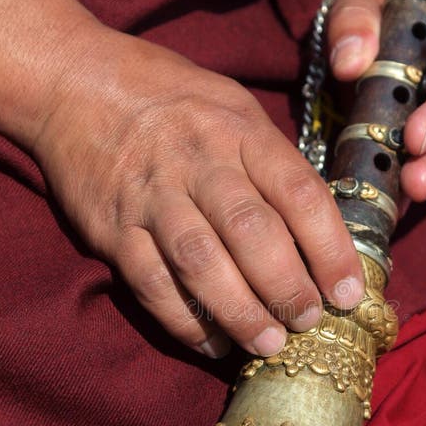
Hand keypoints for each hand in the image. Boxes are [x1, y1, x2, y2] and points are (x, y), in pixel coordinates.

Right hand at [32, 23, 364, 357]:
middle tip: (307, 322)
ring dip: (240, 312)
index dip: (331, 249)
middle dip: (287, 288)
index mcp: (240, 131)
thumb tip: (322, 230)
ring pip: (201, 262)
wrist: (76, 81)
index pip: (299, 193)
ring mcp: (152, 196)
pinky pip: (151, 282)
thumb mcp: (234, 107)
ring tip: (268, 344)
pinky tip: (213, 343)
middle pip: (252, 233)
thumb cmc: (172, 99)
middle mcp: (198, 162)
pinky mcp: (112, 227)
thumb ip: (274, 161)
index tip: (348, 292)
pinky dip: (184, 320)